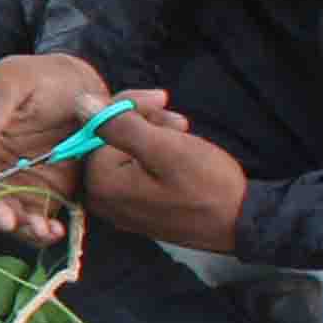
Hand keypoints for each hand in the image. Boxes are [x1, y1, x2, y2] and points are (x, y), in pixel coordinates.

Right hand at [0, 50, 111, 245]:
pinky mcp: (43, 196)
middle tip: (7, 219)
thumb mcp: (18, 78)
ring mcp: (16, 183)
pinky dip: (44, 232)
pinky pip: (37, 221)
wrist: (87, 91)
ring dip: (20, 228)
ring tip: (41, 230)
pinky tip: (57, 231)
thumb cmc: (46, 78)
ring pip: (8, 214)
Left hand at [74, 95, 252, 253]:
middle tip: (181, 122)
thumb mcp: (163, 147)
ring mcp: (120, 207)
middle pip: (110, 141)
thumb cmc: (206, 184)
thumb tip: (80, 103)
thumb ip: (118, 125)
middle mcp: (102, 200)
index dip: (130, 107)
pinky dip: (156, 156)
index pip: (98, 127)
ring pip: (126, 153)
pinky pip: (137, 172)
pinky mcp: (139, 209)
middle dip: (145, 122)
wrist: (242, 221)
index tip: (163, 101)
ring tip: (185, 133)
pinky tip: (180, 149)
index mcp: (100, 184)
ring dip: (154, 135)